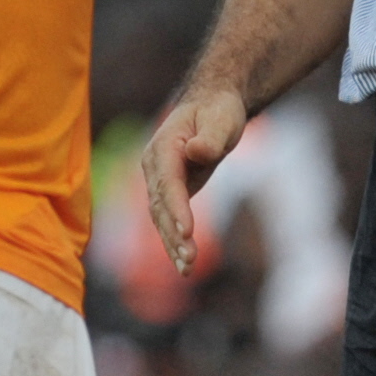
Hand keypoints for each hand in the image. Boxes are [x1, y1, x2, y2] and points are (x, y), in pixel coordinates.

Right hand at [142, 85, 248, 274]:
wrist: (212, 106)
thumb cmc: (218, 111)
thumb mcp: (221, 119)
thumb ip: (210, 137)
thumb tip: (196, 151)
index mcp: (163, 147)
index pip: (168, 183)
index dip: (177, 208)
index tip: (187, 231)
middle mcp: (155, 166)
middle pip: (160, 206)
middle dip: (173, 234)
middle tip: (189, 260)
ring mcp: (159, 180)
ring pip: (161, 218)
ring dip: (172, 244)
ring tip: (187, 269)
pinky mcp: (170, 192)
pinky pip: (169, 219)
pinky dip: (175, 241)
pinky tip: (185, 263)